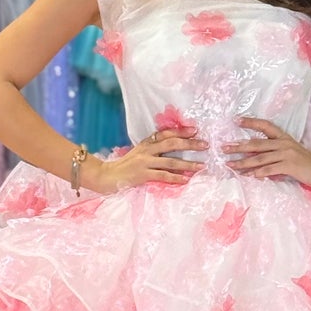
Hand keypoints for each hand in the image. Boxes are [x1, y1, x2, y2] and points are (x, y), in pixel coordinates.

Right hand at [85, 126, 205, 193]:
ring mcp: (145, 162)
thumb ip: (152, 150)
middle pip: (172, 143)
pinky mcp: (143, 175)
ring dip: (188, 163)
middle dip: (190, 144)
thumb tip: (172, 150)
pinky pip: (163, 176)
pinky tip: (186, 180)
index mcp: (146, 143)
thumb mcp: (138, 153)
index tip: (195, 129)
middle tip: (205, 145)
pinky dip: (176, 178)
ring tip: (202, 166)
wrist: (106, 176)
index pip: (166, 133)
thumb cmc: (124, 167)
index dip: (181, 131)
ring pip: (171, 161)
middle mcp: (146, 150)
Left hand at [225, 116, 310, 186]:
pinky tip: (248, 176)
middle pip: (256, 143)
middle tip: (223, 148)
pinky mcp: (290, 166)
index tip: (236, 120)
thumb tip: (255, 159)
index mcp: (284, 138)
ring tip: (230, 165)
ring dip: (243, 162)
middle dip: (238, 146)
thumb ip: (274, 154)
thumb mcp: (290, 154)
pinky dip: (258, 173)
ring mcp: (287, 154)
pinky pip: (270, 169)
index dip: (251, 122)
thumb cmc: (306, 164)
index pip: (265, 126)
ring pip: (260, 158)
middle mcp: (284, 143)